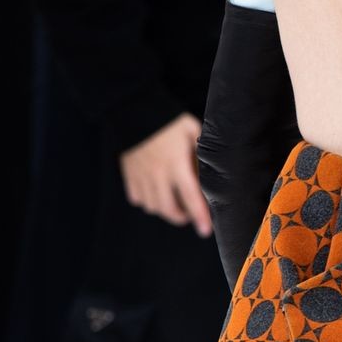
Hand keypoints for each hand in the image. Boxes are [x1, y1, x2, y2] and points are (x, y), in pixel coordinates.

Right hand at [120, 114, 213, 234]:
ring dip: (165, 210)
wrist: (135, 111)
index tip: (206, 230)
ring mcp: (141, 176)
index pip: (191, 196)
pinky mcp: (129, 175)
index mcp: (176, 164)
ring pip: (153, 207)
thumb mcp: (192, 132)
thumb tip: (212, 171)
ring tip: (174, 203)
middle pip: (170, 209)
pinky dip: (147, 201)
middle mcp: (158, 174)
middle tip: (190, 215)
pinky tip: (155, 193)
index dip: (200, 215)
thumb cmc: (169, 121)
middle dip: (182, 218)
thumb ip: (201, 153)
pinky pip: (137, 199)